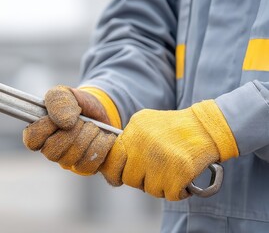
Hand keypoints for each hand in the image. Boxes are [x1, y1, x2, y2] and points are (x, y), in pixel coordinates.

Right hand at [23, 85, 116, 175]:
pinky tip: (103, 136)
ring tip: (93, 127)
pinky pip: (90, 165)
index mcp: (40, 132)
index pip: (32, 139)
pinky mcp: (85, 168)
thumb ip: (58, 102)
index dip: (46, 128)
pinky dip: (101, 146)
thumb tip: (64, 122)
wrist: (101, 110)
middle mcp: (51, 150)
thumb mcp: (65, 93)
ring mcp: (68, 161)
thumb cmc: (77, 102)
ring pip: (73, 158)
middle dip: (73, 131)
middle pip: (54, 151)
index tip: (59, 118)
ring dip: (88, 137)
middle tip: (82, 120)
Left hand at [106, 100, 238, 200]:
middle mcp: (144, 146)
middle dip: (141, 179)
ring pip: (150, 189)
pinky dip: (177, 191)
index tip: (119, 178)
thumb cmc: (174, 127)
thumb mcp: (145, 122)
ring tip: (171, 170)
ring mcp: (162, 159)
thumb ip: (128, 139)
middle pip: (130, 179)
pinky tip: (182, 178)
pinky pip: (169, 195)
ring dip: (161, 186)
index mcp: (134, 132)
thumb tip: (111, 164)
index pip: (112, 161)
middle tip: (156, 170)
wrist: (206, 127)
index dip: (114, 173)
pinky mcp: (180, 172)